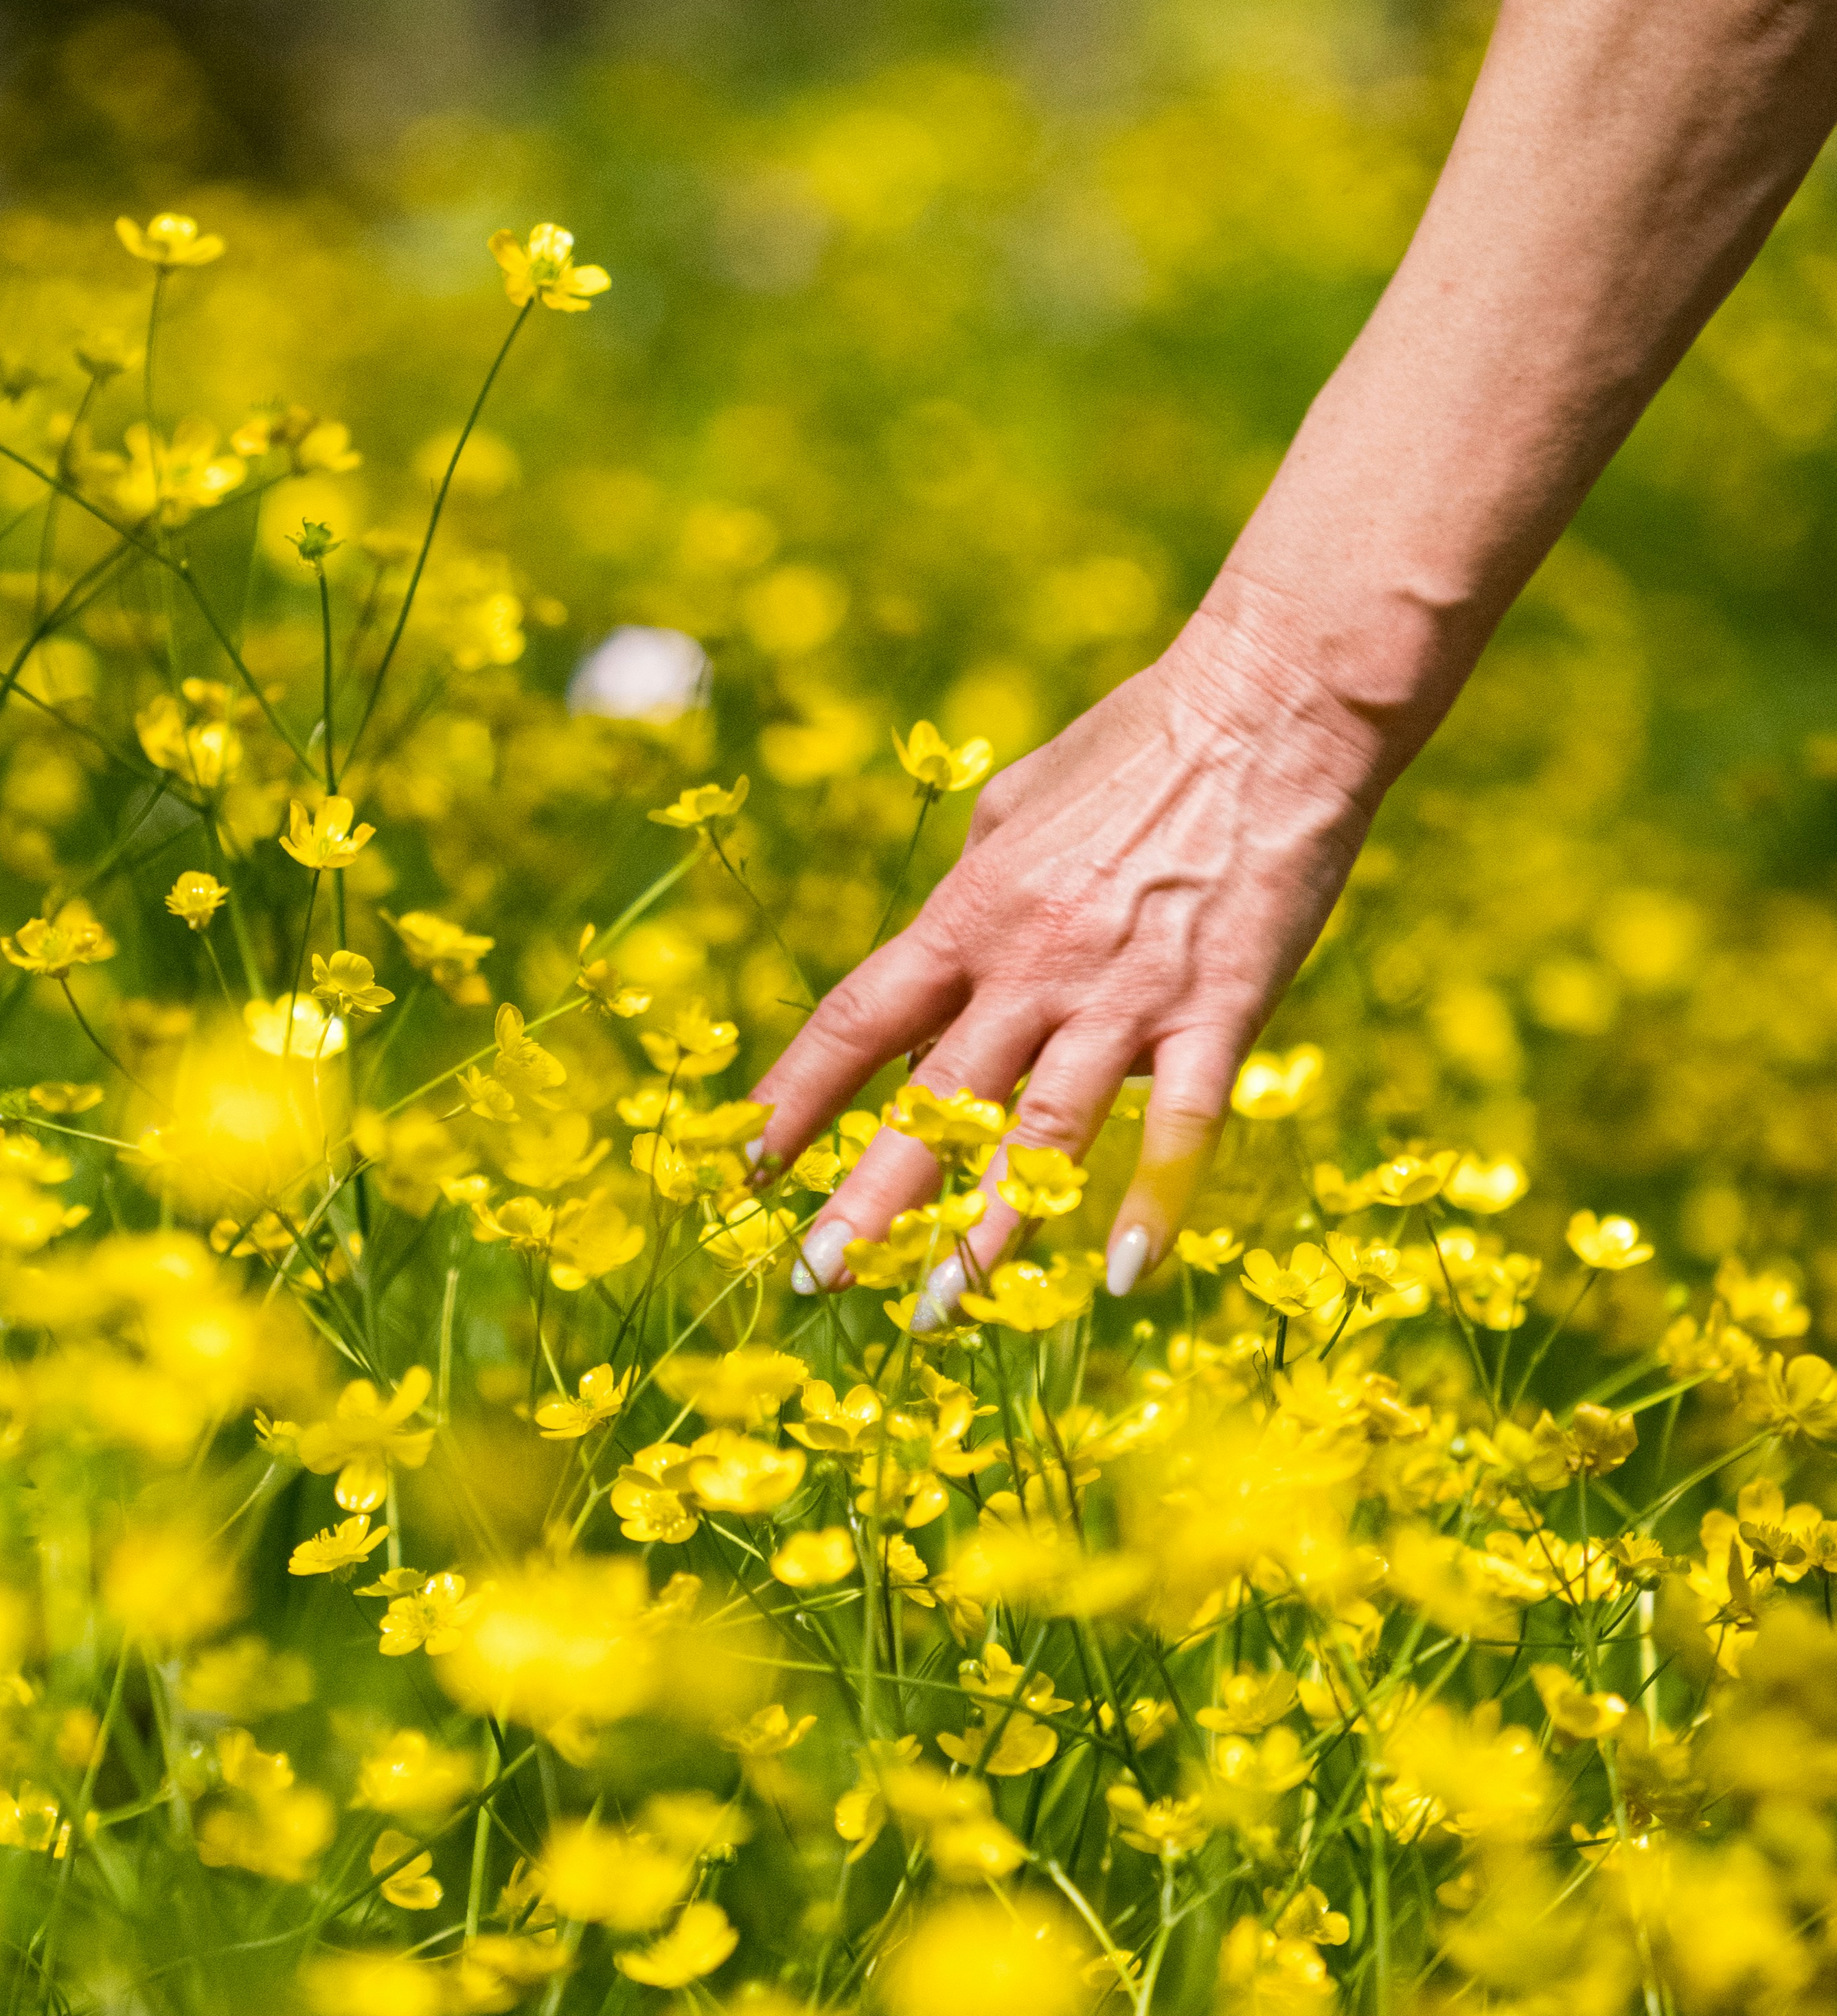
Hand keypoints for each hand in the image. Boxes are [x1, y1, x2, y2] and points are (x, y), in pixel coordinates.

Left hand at [748, 607, 1390, 1320]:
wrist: (1272, 704)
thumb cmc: (1140, 741)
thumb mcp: (1019, 800)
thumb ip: (972, 888)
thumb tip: (934, 955)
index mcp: (972, 910)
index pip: (855, 1020)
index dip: (795, 1097)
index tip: (743, 1165)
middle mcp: (1032, 963)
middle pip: (928, 1100)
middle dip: (865, 1199)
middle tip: (813, 1279)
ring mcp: (1125, 994)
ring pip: (1036, 1135)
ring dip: (983, 1232)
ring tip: (934, 1311)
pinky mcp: (1219, 1010)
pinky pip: (1180, 1126)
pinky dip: (1153, 1202)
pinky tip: (1123, 1274)